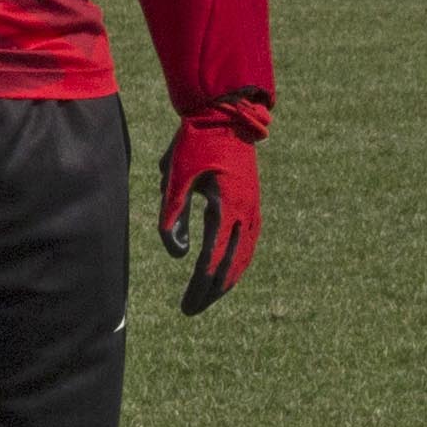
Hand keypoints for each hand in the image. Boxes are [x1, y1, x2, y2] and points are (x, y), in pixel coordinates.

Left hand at [159, 109, 263, 314]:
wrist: (224, 116)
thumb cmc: (194, 144)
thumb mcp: (174, 177)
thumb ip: (173, 214)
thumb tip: (179, 255)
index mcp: (226, 207)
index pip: (212, 259)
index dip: (200, 286)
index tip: (187, 306)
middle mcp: (246, 212)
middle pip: (231, 264)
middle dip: (210, 290)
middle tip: (191, 310)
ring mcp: (253, 208)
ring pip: (244, 256)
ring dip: (226, 279)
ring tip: (207, 297)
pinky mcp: (253, 203)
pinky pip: (249, 242)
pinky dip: (237, 262)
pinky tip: (226, 272)